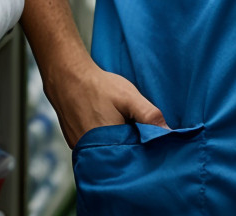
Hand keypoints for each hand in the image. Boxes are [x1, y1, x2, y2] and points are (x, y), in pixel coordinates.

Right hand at [47, 63, 168, 148]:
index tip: (149, 137)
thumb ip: (148, 115)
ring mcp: (83, 150)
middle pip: (120, 157)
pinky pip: (95, 148)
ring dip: (117, 143)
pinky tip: (106, 123)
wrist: (67, 78)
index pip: (134, 157)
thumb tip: (168, 133)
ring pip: (107, 152)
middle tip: (133, 127)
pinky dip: (104, 140)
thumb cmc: (99, 87)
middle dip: (130, 146)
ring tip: (119, 124)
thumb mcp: (129, 97)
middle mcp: (94, 152)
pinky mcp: (76, 145)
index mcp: (109, 144)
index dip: (144, 148)